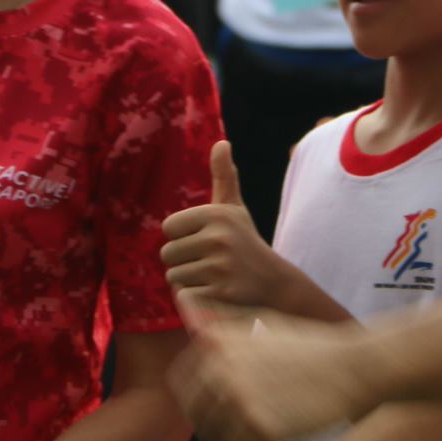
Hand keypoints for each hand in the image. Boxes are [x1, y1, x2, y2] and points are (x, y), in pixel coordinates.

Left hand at [161, 142, 285, 310]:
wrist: (274, 281)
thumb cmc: (244, 241)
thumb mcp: (234, 209)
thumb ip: (224, 176)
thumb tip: (221, 142)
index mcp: (216, 214)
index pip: (168, 228)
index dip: (181, 238)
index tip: (202, 241)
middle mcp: (218, 238)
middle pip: (167, 254)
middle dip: (182, 262)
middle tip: (208, 262)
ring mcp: (221, 266)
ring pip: (174, 277)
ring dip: (188, 280)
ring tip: (213, 276)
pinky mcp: (222, 292)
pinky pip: (184, 295)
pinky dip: (195, 298)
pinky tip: (215, 292)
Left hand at [171, 308, 378, 440]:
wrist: (349, 368)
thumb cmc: (306, 345)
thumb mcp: (259, 321)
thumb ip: (219, 320)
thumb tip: (181, 300)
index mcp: (216, 343)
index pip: (180, 383)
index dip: (195, 399)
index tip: (214, 405)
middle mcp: (221, 369)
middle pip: (195, 415)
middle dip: (212, 424)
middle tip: (236, 427)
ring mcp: (239, 399)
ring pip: (215, 438)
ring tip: (254, 437)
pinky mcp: (261, 427)